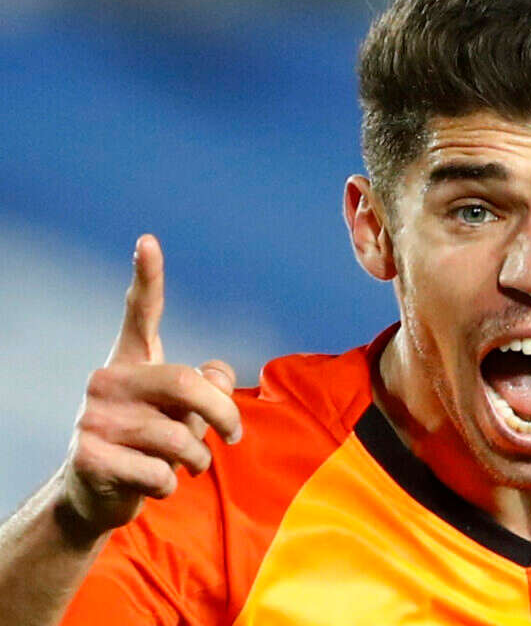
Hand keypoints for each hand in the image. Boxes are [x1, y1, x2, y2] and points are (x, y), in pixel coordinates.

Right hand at [60, 235, 241, 535]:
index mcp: (130, 363)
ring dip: (198, 459)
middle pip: (187, 384)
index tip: (148, 240)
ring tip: (188, 465)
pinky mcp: (90, 459)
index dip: (147, 278)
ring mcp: (94, 420)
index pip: (140, 314)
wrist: (93, 495)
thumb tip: (219, 373)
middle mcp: (107, 382)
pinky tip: (153, 483)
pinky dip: (171, 484)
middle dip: (223, 413)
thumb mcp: (179, 412)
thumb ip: (206, 388)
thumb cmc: (147, 443)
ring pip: (180, 438)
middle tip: (235, 435)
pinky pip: (161, 474)